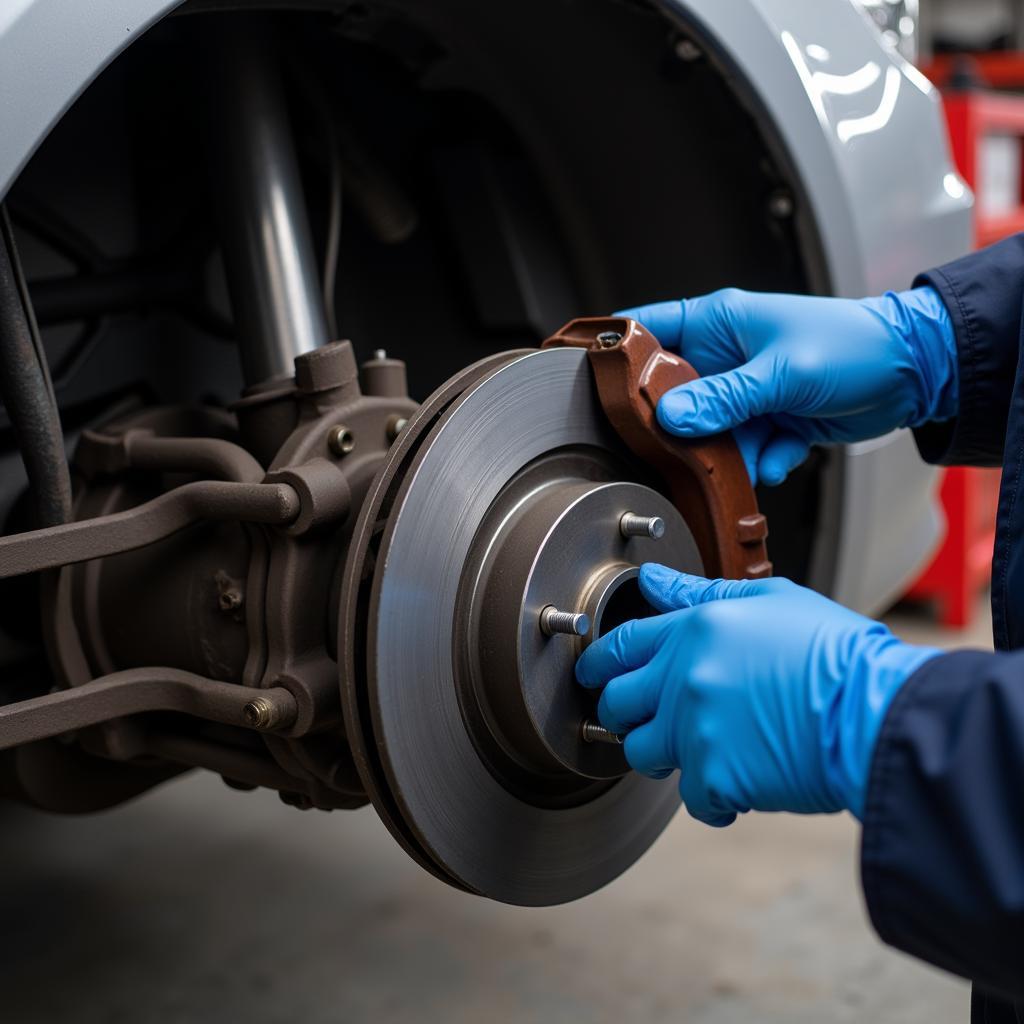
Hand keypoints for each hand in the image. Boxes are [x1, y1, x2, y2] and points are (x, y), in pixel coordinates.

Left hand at [575, 565, 940, 825]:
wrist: (874, 710)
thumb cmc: (834, 652)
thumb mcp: (770, 600)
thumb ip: (701, 593)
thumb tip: (653, 580)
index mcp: (693, 631)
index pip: (620, 644)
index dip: (598, 661)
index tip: (591, 673)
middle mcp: (682, 678)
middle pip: (616, 704)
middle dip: (624, 713)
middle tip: (648, 719)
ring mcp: (694, 730)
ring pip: (641, 754)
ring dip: (663, 756)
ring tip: (701, 750)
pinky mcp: (714, 778)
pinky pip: (692, 799)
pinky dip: (714, 797)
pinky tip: (743, 782)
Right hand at [618, 287, 956, 485]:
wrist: (914, 372)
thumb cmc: (855, 345)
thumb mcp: (783, 373)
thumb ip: (725, 399)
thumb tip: (673, 418)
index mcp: (720, 322)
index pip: (648, 328)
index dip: (617, 350)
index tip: (590, 377)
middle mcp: (725, 356)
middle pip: (672, 395)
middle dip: (680, 426)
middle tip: (686, 443)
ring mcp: (744, 391)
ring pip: (707, 432)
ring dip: (727, 453)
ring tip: (751, 453)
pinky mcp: (767, 419)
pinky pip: (743, 450)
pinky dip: (762, 459)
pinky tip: (784, 451)